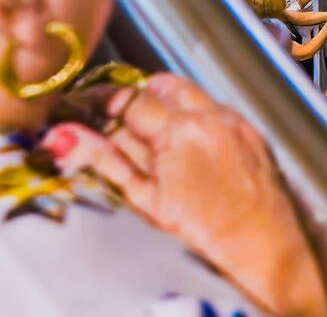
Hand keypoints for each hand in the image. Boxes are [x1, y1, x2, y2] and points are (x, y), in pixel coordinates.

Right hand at [42, 75, 326, 316]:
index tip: (91, 111)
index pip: (129, 98)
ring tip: (157, 143)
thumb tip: (66, 135)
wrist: (260, 242)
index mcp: (180, 131)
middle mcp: (211, 116)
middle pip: (160, 84)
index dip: (105, 104)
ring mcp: (233, 119)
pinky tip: (189, 151)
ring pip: (189, 92)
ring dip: (167, 106)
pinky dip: (195, 119)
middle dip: (137, 100)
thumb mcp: (144, 199)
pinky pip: (214, 107)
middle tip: (123, 128)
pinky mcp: (249, 127)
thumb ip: (104, 160)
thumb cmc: (203, 230)